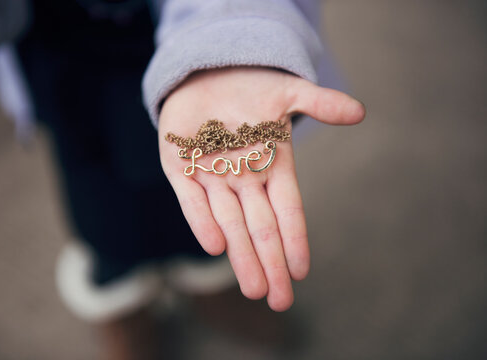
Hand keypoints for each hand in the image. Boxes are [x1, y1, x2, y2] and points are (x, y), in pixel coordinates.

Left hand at [158, 67, 364, 310]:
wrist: (205, 73)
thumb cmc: (250, 87)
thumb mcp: (287, 91)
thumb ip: (320, 103)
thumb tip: (359, 112)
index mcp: (272, 166)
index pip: (287, 210)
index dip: (295, 239)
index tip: (302, 271)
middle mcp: (243, 179)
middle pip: (260, 228)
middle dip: (270, 263)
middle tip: (278, 300)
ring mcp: (211, 175)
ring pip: (229, 222)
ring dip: (240, 255)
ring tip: (254, 287)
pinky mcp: (180, 168)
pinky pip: (191, 200)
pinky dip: (202, 220)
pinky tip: (216, 245)